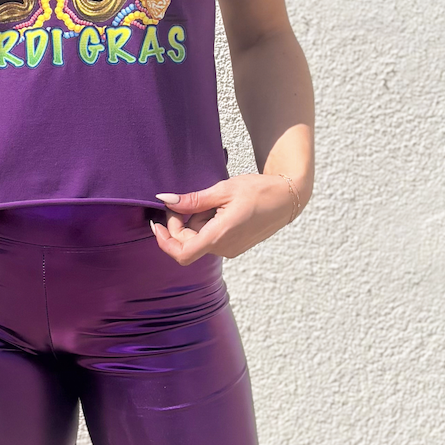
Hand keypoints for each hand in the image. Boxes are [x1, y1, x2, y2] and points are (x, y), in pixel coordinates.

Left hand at [151, 173, 293, 264]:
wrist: (287, 198)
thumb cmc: (258, 191)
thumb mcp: (223, 190)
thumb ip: (193, 199)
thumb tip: (165, 200)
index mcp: (220, 236)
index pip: (182, 254)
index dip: (165, 241)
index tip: (157, 222)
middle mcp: (224, 248)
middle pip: (188, 244)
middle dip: (180, 224)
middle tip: (183, 201)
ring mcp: (231, 249)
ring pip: (200, 240)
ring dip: (195, 222)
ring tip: (211, 201)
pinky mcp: (235, 246)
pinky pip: (211, 239)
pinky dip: (206, 225)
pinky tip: (217, 208)